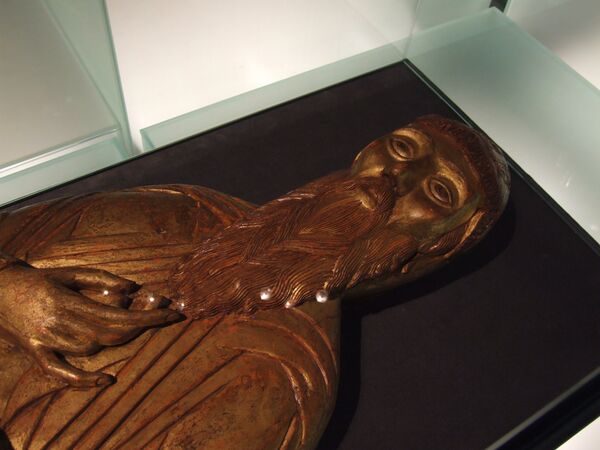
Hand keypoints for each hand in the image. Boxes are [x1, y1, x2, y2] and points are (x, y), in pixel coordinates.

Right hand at [0, 263, 182, 386]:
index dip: (149, 316)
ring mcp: (46, 342)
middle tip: (166, 317)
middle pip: (112, 333)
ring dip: (116, 337)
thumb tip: (134, 289)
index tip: (172, 313)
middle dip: (143, 326)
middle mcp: (58, 324)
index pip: (119, 314)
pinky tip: (106, 380)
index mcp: (68, 302)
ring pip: (92, 348)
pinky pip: (61, 373)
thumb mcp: (70, 272)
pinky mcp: (35, 354)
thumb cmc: (39, 278)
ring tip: (131, 321)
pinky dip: (83, 380)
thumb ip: (102, 278)